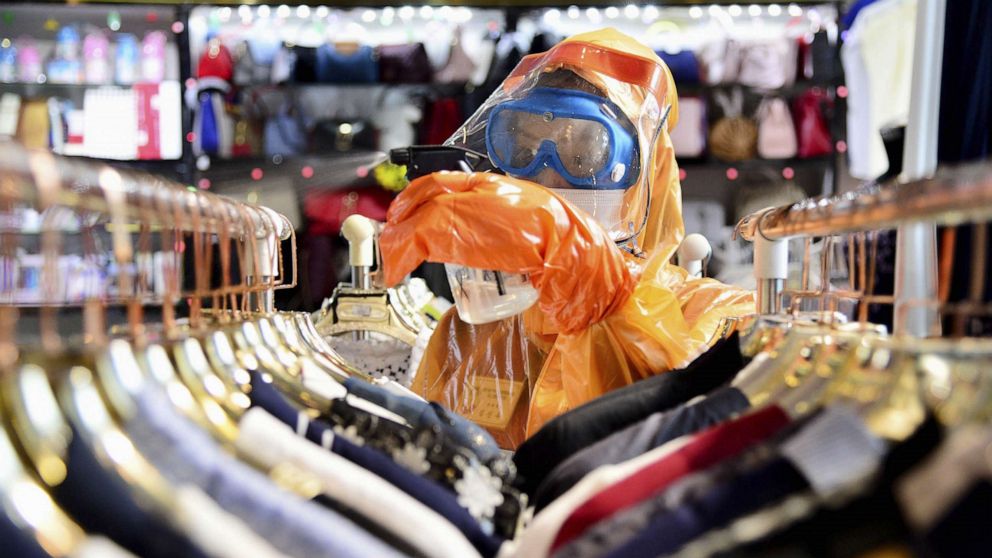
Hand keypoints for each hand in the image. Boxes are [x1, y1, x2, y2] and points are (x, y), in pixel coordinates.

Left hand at [380, 171, 636, 332]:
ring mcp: (472, 206)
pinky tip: (398, 268)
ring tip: (391, 259)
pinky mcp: (462, 229)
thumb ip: (501, 228)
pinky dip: (403, 253)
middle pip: (428, 193)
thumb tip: (481, 242)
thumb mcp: (525, 230)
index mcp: (498, 184)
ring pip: (421, 215)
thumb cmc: (561, 246)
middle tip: (390, 236)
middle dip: (403, 214)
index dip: (418, 195)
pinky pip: (421, 236)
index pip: (445, 180)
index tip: (404, 212)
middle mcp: (483, 188)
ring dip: (398, 239)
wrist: (573, 255)